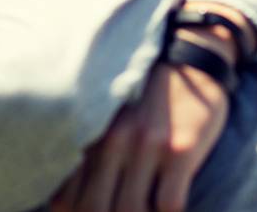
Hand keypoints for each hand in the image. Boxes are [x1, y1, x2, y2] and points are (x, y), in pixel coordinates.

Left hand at [51, 61, 230, 211]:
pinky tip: (169, 206)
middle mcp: (114, 141)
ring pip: (131, 211)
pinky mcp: (181, 149)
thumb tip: (66, 205)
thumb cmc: (149, 100)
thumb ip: (91, 158)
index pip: (66, 200)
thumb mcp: (111, 123)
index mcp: (92, 138)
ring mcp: (148, 145)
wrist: (191, 60)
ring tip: (147, 210)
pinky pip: (168, 204)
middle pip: (95, 209)